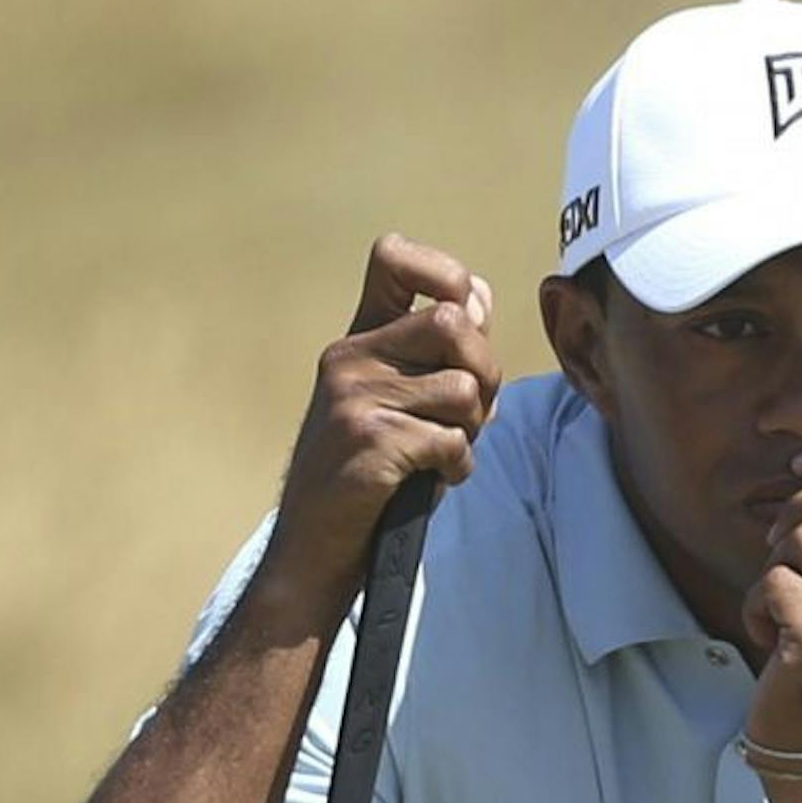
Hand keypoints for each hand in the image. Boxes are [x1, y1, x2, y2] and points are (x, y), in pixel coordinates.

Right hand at [261, 233, 499, 615]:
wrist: (315, 546)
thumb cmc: (371, 476)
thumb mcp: (399, 402)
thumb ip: (438, 353)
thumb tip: (480, 297)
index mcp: (359, 338)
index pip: (393, 256)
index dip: (447, 274)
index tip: (466, 316)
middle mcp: (350, 356)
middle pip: (454, 323)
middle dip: (486, 373)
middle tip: (470, 415)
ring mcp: (354, 396)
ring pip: (463, 387)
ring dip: (472, 430)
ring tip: (443, 452)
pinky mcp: (368, 439)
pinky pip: (451, 439)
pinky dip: (457, 467)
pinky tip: (434, 479)